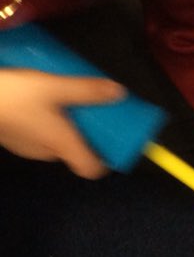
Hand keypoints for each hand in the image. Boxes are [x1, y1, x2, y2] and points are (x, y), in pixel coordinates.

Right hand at [0, 68, 124, 177]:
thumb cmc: (17, 96)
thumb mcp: (56, 87)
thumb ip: (86, 90)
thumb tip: (119, 93)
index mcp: (62, 145)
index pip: (91, 169)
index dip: (105, 161)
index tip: (112, 143)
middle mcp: (46, 153)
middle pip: (74, 152)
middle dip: (86, 134)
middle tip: (92, 111)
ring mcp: (26, 148)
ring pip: (55, 142)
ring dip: (64, 126)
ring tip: (67, 101)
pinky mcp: (11, 139)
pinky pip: (37, 135)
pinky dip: (45, 123)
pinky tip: (41, 102)